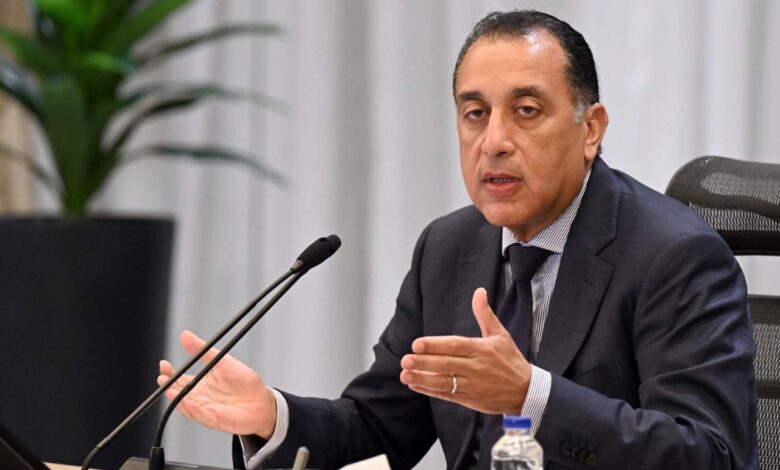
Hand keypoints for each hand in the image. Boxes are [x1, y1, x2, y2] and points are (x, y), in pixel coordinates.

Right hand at [158, 330, 276, 438]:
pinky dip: (194, 409)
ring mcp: (206, 410)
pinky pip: (202, 416)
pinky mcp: (216, 419)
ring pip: (186, 407)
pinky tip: (189, 401)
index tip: (164, 364)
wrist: (263, 401)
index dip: (169, 373)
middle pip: (178, 394)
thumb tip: (185, 335)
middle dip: (168, 387)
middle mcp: (200, 398)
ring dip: (177, 399)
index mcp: (200, 384)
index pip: (178, 380)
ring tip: (171, 390)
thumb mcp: (223, 361)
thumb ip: (203, 350)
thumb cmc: (245, 383)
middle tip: (163, 378)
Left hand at [399, 287, 530, 413]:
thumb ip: (485, 314)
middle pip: (446, 364)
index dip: (435, 345)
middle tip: (405, 359)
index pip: (455, 346)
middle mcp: (476, 368)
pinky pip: (448, 395)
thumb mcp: (501, 334)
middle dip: (424, 362)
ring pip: (445, 382)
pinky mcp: (470, 400)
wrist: (526, 391)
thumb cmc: (511, 360)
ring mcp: (473, 385)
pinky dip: (430, 391)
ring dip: (423, 379)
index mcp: (482, 350)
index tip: (416, 344)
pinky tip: (415, 384)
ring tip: (404, 374)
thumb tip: (479, 291)